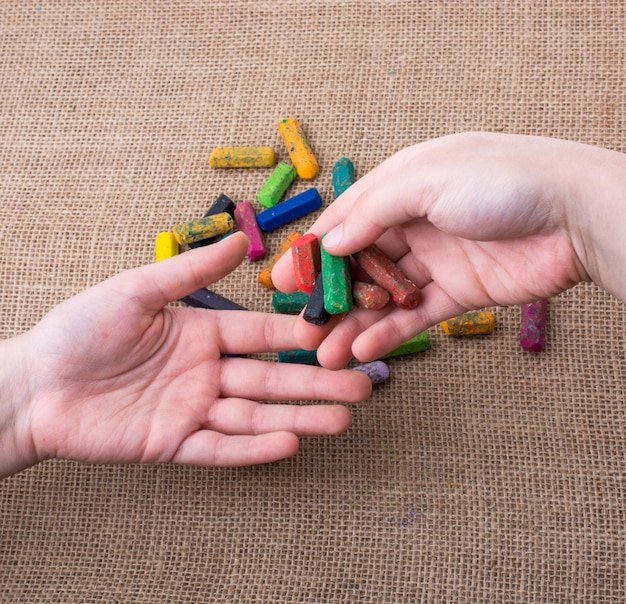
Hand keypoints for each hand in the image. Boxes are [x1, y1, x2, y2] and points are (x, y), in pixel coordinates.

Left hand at [1, 232, 370, 477]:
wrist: (34, 385)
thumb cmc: (79, 330)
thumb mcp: (137, 289)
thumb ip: (191, 271)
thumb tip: (239, 238)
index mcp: (201, 333)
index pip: (262, 336)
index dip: (300, 337)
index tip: (337, 334)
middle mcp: (205, 372)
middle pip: (271, 380)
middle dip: (317, 382)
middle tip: (361, 385)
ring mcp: (192, 409)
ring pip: (255, 416)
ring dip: (299, 418)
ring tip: (341, 419)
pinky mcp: (173, 443)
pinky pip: (219, 448)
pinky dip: (253, 449)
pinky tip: (289, 444)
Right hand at [272, 132, 625, 366]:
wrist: (574, 213)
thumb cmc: (503, 179)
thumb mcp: (426, 180)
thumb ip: (373, 212)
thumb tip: (330, 243)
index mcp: (402, 186)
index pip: (345, 221)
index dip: (311, 252)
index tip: (281, 280)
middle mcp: (414, 222)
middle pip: (358, 264)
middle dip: (327, 297)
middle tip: (300, 327)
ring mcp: (436, 260)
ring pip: (383, 296)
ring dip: (353, 324)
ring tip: (324, 353)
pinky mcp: (459, 291)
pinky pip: (415, 316)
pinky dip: (390, 333)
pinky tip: (364, 351)